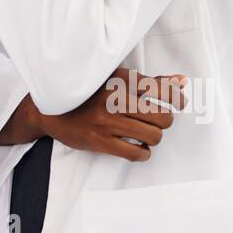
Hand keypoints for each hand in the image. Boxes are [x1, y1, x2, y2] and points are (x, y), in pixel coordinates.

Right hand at [4, 68, 189, 161]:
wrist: (50, 109)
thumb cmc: (87, 93)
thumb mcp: (116, 79)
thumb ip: (151, 80)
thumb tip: (182, 81)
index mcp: (120, 79)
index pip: (163, 88)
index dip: (178, 98)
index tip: (179, 102)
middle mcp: (115, 99)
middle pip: (163, 116)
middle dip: (166, 120)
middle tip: (158, 120)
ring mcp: (107, 121)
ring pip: (153, 136)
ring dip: (154, 137)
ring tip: (146, 134)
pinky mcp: (100, 141)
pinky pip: (136, 153)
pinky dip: (143, 153)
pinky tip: (137, 147)